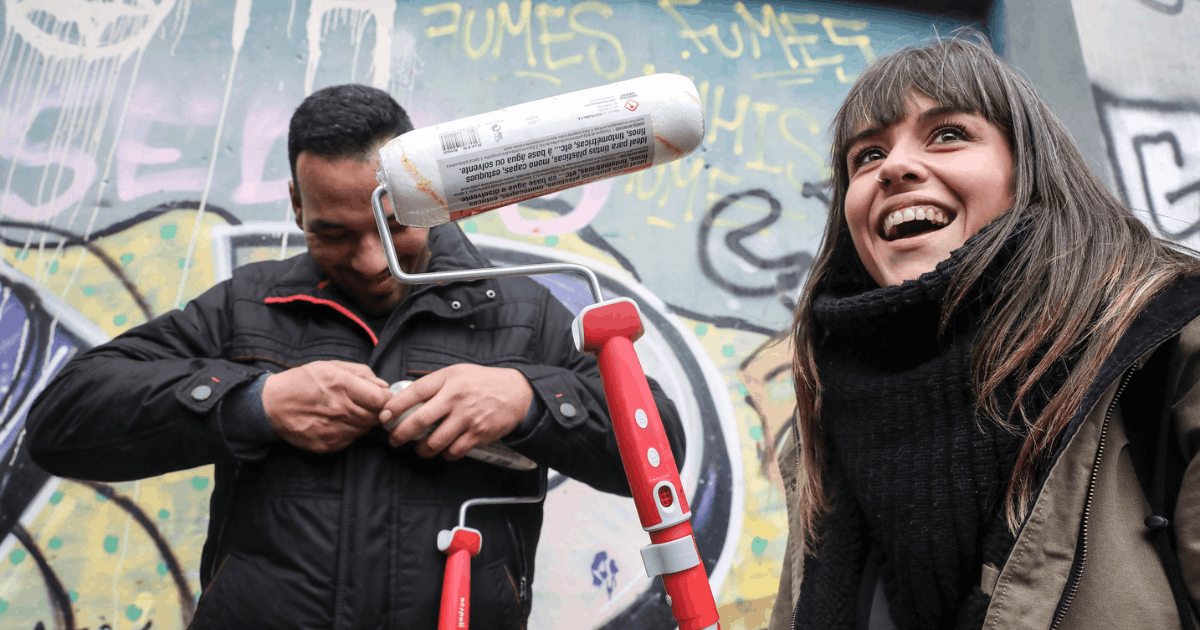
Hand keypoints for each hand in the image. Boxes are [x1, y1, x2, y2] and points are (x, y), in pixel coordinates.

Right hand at [262, 360, 391, 453]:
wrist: (271, 404)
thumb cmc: (303, 381)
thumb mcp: (331, 366)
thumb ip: (361, 373)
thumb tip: (384, 385)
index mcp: (342, 385)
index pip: (381, 400)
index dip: (386, 398)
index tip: (381, 397)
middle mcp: (339, 409)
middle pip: (375, 417)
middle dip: (375, 410)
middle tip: (365, 404)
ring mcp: (332, 429)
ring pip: (364, 429)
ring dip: (362, 421)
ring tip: (347, 411)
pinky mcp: (326, 444)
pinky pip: (350, 439)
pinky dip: (349, 431)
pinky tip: (337, 421)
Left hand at [379, 364, 532, 459]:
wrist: (517, 393)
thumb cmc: (483, 383)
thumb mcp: (457, 373)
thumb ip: (434, 385)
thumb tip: (405, 399)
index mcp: (448, 379)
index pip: (414, 392)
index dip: (395, 406)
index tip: (384, 416)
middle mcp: (456, 398)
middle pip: (419, 421)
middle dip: (401, 434)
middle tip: (395, 439)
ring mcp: (467, 417)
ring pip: (435, 442)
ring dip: (422, 449)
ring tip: (420, 449)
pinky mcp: (478, 434)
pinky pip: (454, 451)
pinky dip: (446, 454)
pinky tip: (445, 450)